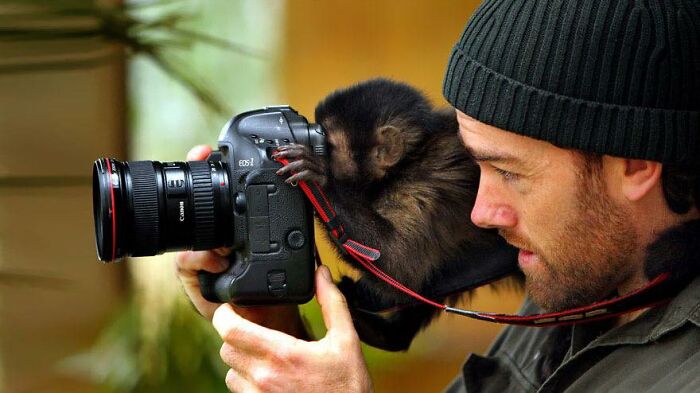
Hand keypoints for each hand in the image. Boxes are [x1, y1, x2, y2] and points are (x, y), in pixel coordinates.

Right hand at [174, 146, 306, 337]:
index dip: (209, 166)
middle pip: (195, 205)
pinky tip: (219, 263)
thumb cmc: (274, 283)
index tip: (210, 150)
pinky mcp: (192, 278)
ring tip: (224, 241)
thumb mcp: (285, 247)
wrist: (266, 320)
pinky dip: (201, 260)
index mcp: (231, 227)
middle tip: (200, 162)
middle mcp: (211, 238)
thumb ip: (288, 224)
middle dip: (194, 180)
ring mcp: (199, 257)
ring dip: (202, 232)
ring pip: (186, 234)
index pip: (216, 192)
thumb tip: (300, 194)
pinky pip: (185, 263)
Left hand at [214, 265, 372, 392]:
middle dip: (236, 335)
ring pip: (230, 373)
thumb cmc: (348, 386)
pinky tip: (271, 377)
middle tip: (254, 330)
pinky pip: (239, 392)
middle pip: (227, 348)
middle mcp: (264, 377)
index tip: (231, 307)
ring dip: (241, 361)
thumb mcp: (346, 340)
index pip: (231, 330)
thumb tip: (322, 274)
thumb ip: (332, 303)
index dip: (223, 314)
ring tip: (265, 356)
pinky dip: (248, 382)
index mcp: (282, 354)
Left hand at [273, 143, 327, 186]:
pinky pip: (306, 174)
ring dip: (289, 166)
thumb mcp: (308, 176)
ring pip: (303, 162)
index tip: (280, 149)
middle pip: (302, 152)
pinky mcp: (322, 179)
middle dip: (287, 153)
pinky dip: (295, 176)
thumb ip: (300, 169)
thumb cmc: (319, 189)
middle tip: (277, 157)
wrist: (330, 199)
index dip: (290, 147)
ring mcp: (321, 170)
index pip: (303, 148)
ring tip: (280, 171)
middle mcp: (319, 163)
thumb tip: (284, 163)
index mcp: (316, 160)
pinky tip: (288, 180)